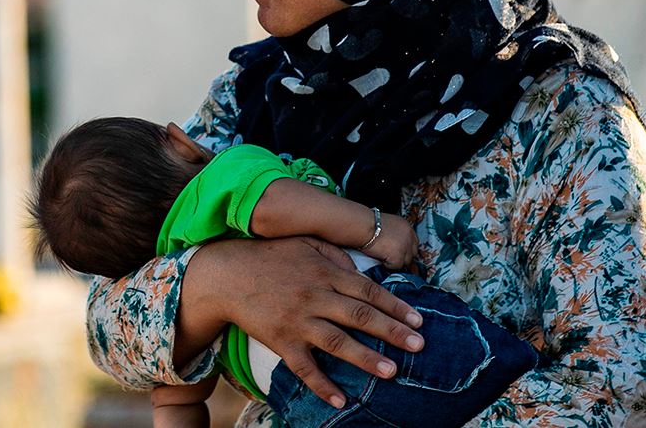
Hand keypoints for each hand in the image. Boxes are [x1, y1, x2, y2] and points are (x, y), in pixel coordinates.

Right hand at [178, 237, 425, 409]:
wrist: (226, 275)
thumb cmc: (269, 256)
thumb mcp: (305, 243)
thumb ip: (336, 256)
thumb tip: (362, 272)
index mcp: (325, 273)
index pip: (368, 291)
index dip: (396, 306)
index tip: (418, 321)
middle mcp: (315, 297)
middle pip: (361, 316)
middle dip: (392, 332)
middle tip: (419, 347)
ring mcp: (298, 321)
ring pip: (338, 342)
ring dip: (366, 358)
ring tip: (391, 372)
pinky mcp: (281, 341)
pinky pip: (304, 367)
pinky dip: (322, 385)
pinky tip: (340, 400)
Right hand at [361, 213, 417, 268]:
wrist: (363, 227)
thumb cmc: (368, 224)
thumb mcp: (387, 224)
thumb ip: (395, 233)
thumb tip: (394, 243)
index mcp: (407, 227)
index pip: (414, 242)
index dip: (406, 249)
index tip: (399, 251)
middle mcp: (409, 237)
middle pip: (413, 253)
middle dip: (403, 256)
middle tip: (391, 256)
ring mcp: (405, 248)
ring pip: (406, 262)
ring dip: (395, 261)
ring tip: (383, 256)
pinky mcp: (398, 257)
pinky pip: (395, 267)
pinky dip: (387, 265)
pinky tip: (380, 258)